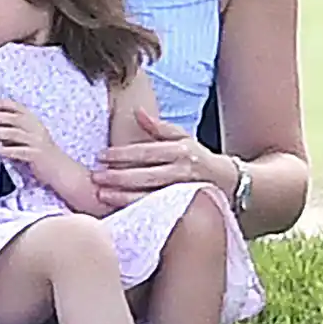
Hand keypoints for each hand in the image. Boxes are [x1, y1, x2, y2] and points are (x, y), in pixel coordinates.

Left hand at [0, 98, 56, 178]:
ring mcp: (37, 142)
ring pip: (14, 133)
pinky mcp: (36, 155)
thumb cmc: (41, 153)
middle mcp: (36, 129)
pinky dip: (6, 150)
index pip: (18, 107)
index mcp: (34, 122)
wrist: (60, 170)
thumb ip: (16, 129)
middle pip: (14, 118)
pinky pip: (18, 151)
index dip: (3, 105)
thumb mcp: (31, 136)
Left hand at [91, 108, 214, 206]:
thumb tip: (138, 112)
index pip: (147, 152)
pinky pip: (154, 211)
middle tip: (95, 176)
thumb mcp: (183, 137)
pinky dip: (135, 209)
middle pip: (145, 175)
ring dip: (123, 196)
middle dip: (118, 176)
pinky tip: (117, 209)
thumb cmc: (197, 157)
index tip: (101, 155)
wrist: (227, 182)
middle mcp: (182, 172)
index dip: (122, 154)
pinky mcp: (181, 209)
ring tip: (100, 194)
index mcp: (181, 151)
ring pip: (149, 196)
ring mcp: (182, 193)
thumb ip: (159, 127)